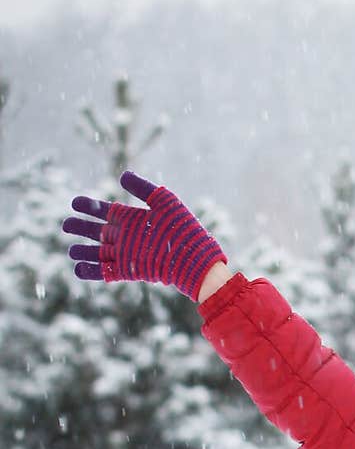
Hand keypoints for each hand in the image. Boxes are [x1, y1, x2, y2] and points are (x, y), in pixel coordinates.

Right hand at [63, 171, 226, 300]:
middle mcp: (126, 236)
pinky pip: (106, 272)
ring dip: (84, 252)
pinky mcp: (128, 271)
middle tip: (66, 224)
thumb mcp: (164, 201)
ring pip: (98, 253)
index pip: (105, 211)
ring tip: (71, 250)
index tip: (74, 203)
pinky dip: (91, 272)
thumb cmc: (183, 228)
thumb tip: (121, 176)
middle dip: (81, 228)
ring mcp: (126, 254)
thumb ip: (143, 188)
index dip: (89, 207)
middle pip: (97, 232)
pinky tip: (78, 268)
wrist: (194, 257)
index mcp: (133, 219)